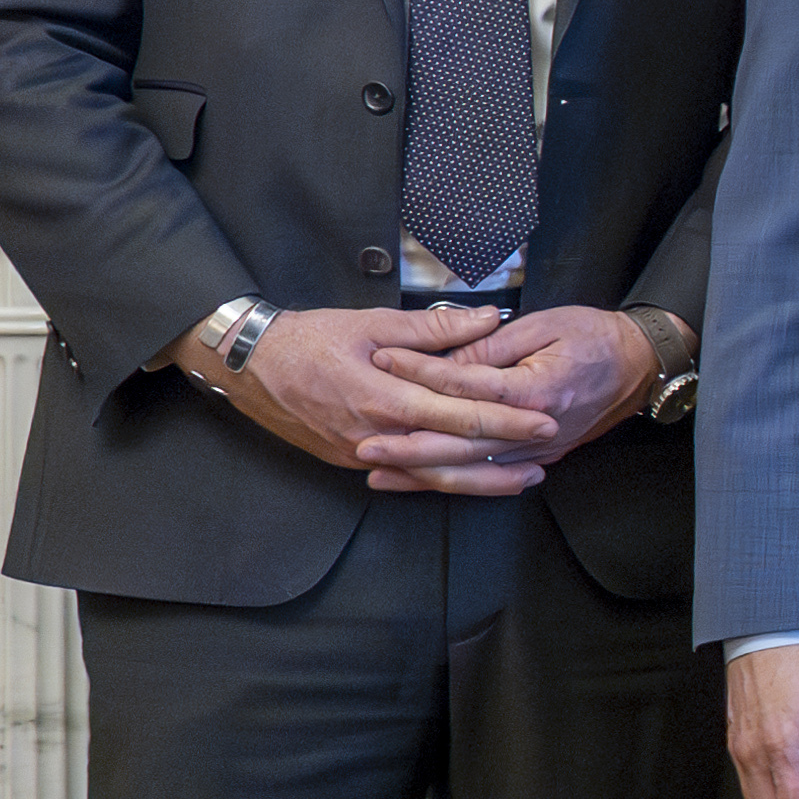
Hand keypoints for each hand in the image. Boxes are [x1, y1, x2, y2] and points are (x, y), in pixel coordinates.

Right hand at [183, 299, 554, 481]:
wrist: (248, 364)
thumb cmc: (309, 339)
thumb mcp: (373, 323)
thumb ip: (435, 328)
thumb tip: (489, 319)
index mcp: (384, 399)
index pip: (459, 415)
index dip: (506, 420)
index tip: (545, 420)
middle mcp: (376, 436)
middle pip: (452, 457)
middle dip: (504, 457)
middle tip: (549, 453)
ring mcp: (361, 454)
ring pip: (431, 476)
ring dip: (480, 480)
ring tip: (523, 477)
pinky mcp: (351, 460)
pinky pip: (407, 475)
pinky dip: (444, 478)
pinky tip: (473, 477)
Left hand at [358, 302, 659, 488]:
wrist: (643, 364)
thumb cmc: (596, 336)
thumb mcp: (544, 325)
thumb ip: (491, 345)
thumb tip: (446, 357)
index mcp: (536, 388)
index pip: (466, 385)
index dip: (422, 371)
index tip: (383, 360)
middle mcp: (536, 426)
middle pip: (463, 443)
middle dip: (410, 447)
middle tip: (366, 444)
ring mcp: (539, 447)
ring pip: (473, 469)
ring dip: (424, 473)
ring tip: (380, 472)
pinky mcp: (541, 454)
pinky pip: (490, 474)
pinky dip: (455, 481)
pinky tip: (424, 482)